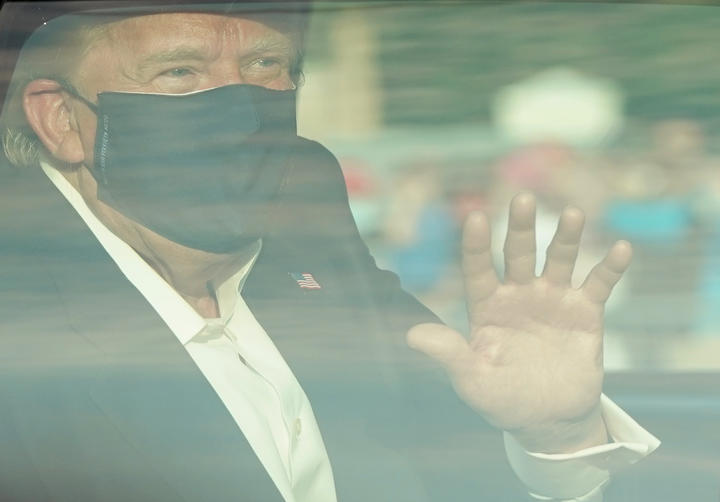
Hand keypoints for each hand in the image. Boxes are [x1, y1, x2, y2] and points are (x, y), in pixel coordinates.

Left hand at [407, 193, 631, 453]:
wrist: (548, 419)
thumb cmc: (502, 398)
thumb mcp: (471, 380)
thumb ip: (449, 354)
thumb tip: (411, 336)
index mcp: (486, 306)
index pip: (478, 269)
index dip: (476, 245)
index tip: (475, 219)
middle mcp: (518, 295)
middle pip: (518, 254)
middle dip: (520, 227)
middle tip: (522, 199)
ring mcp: (552, 300)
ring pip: (559, 259)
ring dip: (567, 237)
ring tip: (572, 214)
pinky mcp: (585, 312)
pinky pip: (598, 284)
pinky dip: (610, 268)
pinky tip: (621, 249)